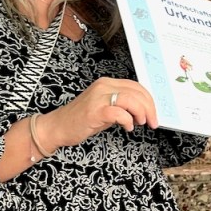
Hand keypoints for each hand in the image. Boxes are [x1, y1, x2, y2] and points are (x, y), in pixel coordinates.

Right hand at [38, 78, 158, 151]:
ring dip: (141, 112)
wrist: (57, 127)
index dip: (148, 100)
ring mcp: (98, 98)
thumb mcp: (105, 107)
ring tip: (141, 123)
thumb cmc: (81, 119)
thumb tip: (143, 111)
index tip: (153, 113)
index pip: (136, 86)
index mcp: (107, 83)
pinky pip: (119, 112)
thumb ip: (122, 105)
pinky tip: (128, 128)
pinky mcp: (95, 111)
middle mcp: (103, 86)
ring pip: (130, 99)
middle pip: (136, 92)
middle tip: (153, 121)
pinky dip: (128, 120)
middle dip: (149, 107)